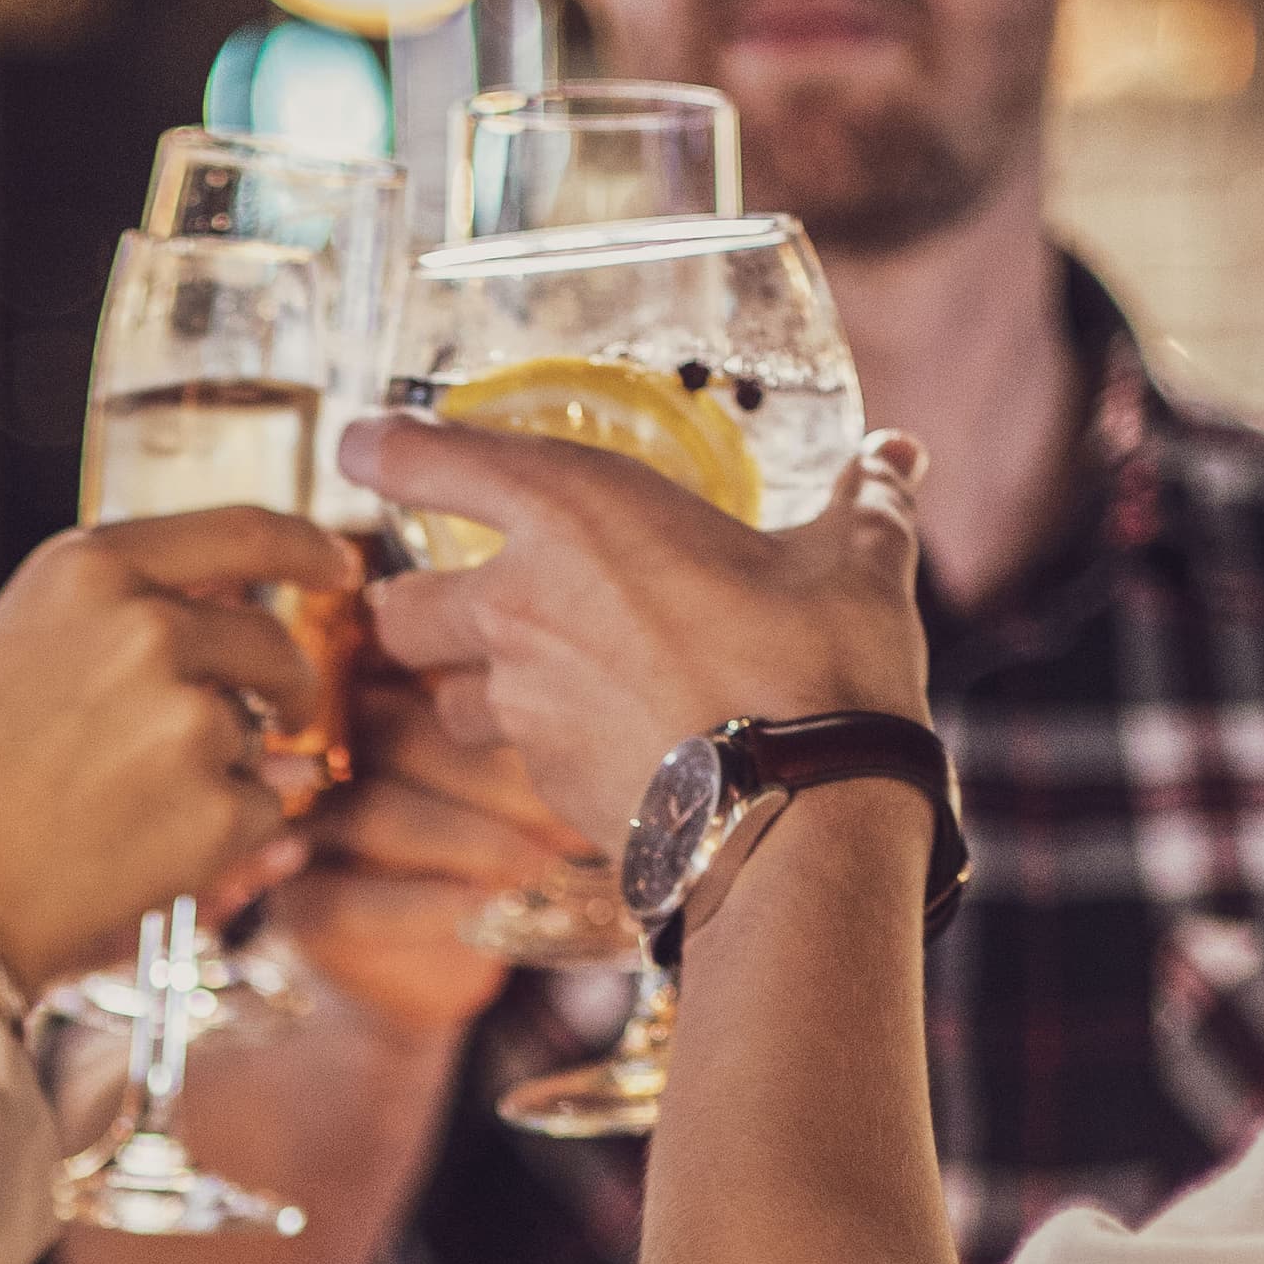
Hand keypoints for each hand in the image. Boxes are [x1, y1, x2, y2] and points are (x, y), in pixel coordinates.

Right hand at [0, 510, 342, 997]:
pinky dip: (228, 837)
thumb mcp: (25, 644)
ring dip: (227, 769)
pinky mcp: (215, 807)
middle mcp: (144, 624)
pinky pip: (265, 811)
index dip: (308, 550)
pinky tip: (147, 851)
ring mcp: (186, 716)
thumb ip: (127, 611)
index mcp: (89, 567)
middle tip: (271, 723)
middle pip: (268, 641)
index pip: (242, 531)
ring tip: (136, 805)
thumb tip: (247, 605)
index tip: (341, 570)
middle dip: (281, 687)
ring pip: (261, 734)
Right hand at [272, 679, 616, 1044]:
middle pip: (394, 733)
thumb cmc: (492, 839)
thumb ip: (528, 721)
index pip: (412, 661)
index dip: (489, 697)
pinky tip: (476, 906)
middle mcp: (325, 749)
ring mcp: (304, 828)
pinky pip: (348, 901)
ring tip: (534, 866)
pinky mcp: (300, 906)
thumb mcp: (520, 770)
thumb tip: (596, 706)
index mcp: (375, 689)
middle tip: (570, 806)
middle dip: (492, 775)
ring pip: (374, 814)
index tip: (570, 735)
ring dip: (469, 842)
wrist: (437, 959)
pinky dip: (421, 906)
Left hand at [343, 418, 931, 860]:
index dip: (384, 448)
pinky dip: (530, 754)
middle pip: (395, 606)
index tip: (366, 446)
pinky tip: (592, 747)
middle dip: (410, 605)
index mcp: (573, 511)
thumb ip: (862, 501)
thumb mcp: (854, 563)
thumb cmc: (819, 668)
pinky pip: (506, 762)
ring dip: (461, 690)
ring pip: (436, 697)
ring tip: (524, 684)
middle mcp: (520, 603)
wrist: (803, 817)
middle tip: (456, 601)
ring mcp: (521, 705)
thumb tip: (898, 456)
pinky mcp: (543, 785)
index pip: (427, 460)